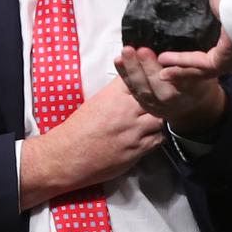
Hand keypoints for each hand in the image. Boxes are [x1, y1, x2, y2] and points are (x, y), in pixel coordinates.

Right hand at [20, 75, 164, 209]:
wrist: (67, 156)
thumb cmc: (79, 127)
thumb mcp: (96, 100)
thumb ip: (116, 91)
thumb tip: (132, 81)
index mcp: (114, 95)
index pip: (140, 78)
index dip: (148, 76)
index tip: (153, 76)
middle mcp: (125, 111)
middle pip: (155, 97)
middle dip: (160, 96)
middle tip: (164, 96)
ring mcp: (133, 131)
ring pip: (161, 118)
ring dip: (161, 117)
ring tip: (159, 116)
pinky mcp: (136, 150)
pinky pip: (158, 139)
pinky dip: (158, 135)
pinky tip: (153, 132)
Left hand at [116, 46, 225, 136]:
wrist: (189, 104)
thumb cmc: (196, 81)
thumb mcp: (202, 71)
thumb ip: (191, 64)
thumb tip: (182, 48)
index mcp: (190, 92)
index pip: (183, 82)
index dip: (174, 73)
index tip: (164, 59)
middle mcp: (172, 101)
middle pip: (158, 87)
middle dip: (148, 68)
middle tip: (141, 50)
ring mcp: (156, 105)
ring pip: (142, 89)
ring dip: (132, 69)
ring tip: (126, 52)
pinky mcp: (144, 103)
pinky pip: (132, 88)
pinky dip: (124, 74)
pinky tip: (118, 60)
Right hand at [157, 0, 231, 75]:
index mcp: (225, 36)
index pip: (205, 48)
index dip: (188, 52)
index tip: (170, 51)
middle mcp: (225, 52)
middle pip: (199, 66)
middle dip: (181, 69)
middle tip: (161, 69)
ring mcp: (224, 60)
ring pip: (196, 70)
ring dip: (177, 70)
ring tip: (159, 72)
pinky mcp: (219, 63)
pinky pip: (197, 65)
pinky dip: (181, 63)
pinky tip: (164, 61)